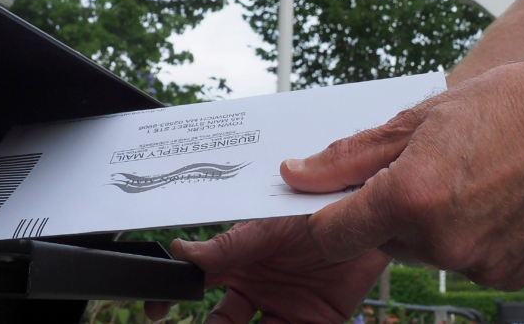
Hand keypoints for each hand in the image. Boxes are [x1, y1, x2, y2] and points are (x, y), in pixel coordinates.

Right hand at [145, 216, 387, 323]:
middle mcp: (256, 289)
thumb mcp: (268, 226)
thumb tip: (179, 251)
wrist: (368, 220)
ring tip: (250, 323)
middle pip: (222, 321)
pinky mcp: (314, 323)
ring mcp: (283, 309)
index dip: (173, 296)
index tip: (155, 309)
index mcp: (238, 262)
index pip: (197, 284)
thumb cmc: (315, 211)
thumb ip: (227, 245)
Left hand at [284, 60, 523, 288]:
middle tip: (428, 166)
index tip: (331, 201)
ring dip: (430, 224)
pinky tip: (495, 198)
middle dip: (391, 209)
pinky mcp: (507, 274)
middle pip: (381, 240)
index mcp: (410, 198)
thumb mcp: (416, 119)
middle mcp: (441, 242)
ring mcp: (477, 264)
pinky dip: (469, 236)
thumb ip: (349, 156)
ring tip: (470, 177)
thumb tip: (298, 175)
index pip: (333, 234)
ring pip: (424, 251)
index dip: (327, 216)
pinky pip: (465, 261)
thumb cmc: (505, 105)